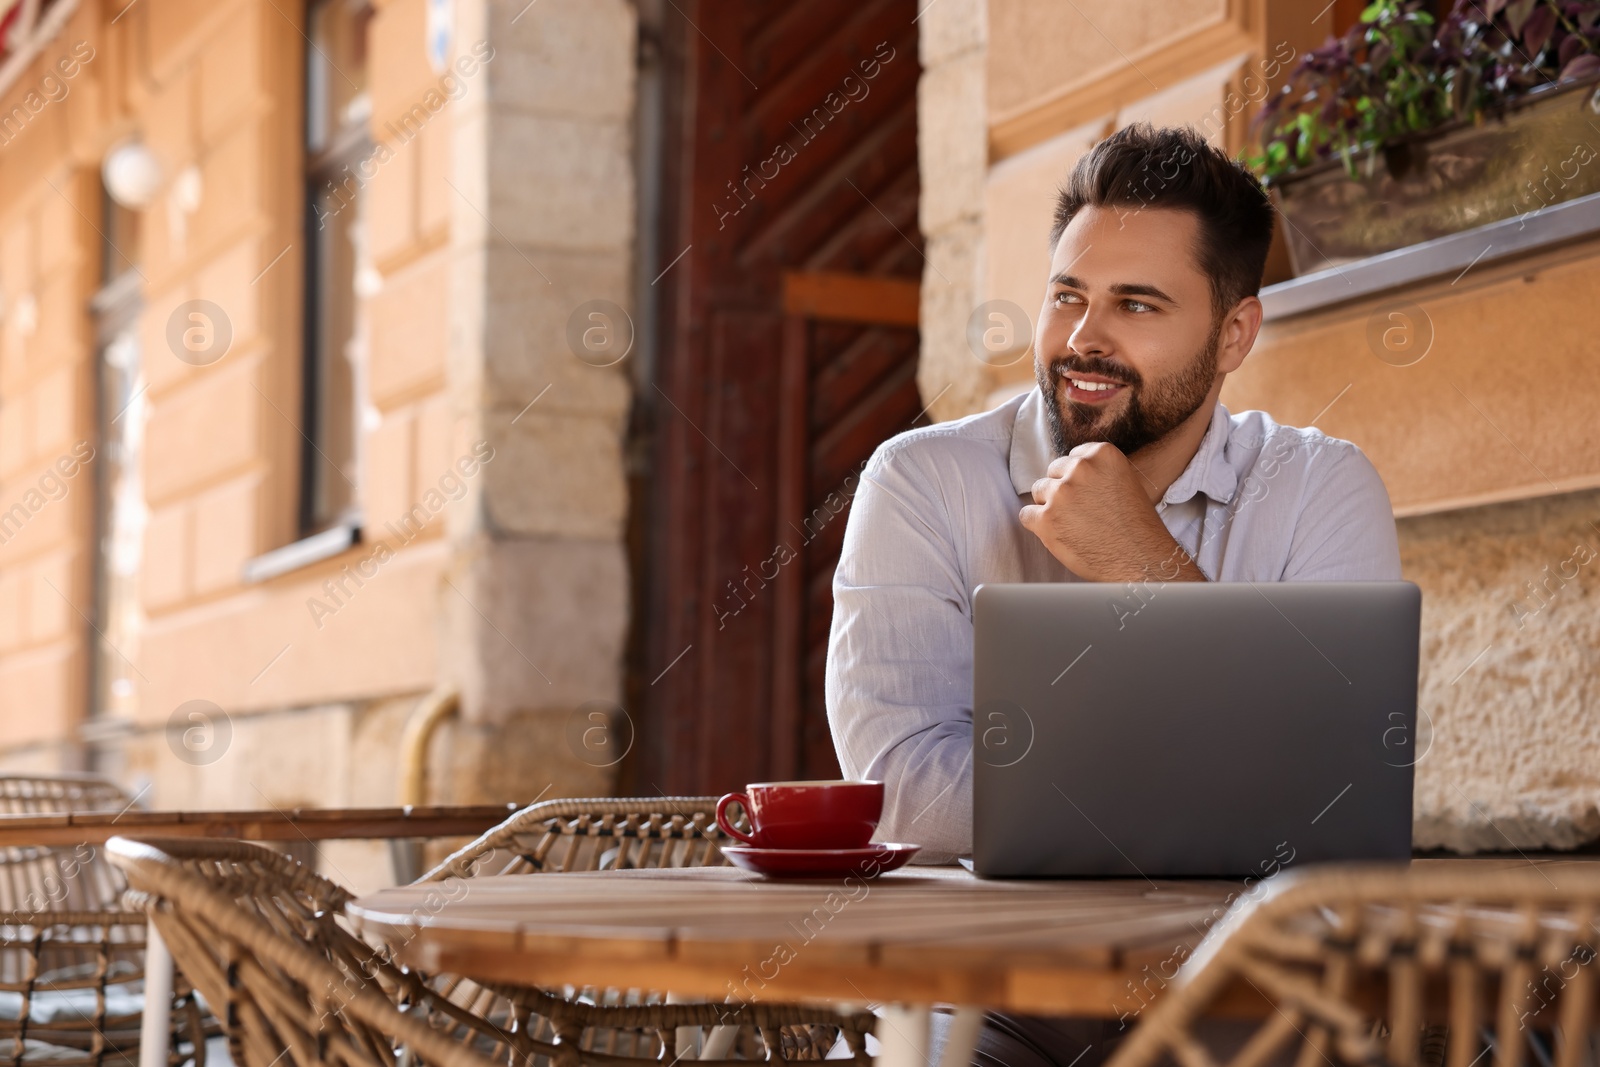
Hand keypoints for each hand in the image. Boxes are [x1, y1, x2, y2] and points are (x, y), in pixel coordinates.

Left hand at [1018, 442, 1204, 581]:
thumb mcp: (1124, 482)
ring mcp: (1061, 493)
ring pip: (1038, 491)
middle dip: (1062, 490)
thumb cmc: (1136, 527)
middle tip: (1080, 513)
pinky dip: (1037, 525)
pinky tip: (1056, 534)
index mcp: (1102, 454)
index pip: (1073, 457)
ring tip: (1072, 525)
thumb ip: (1097, 472)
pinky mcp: (1046, 519)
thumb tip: (1068, 473)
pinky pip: (1026, 515)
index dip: (1077, 478)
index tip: (1087, 494)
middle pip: (1054, 472)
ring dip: (1049, 507)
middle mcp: (1080, 468)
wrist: (1141, 560)